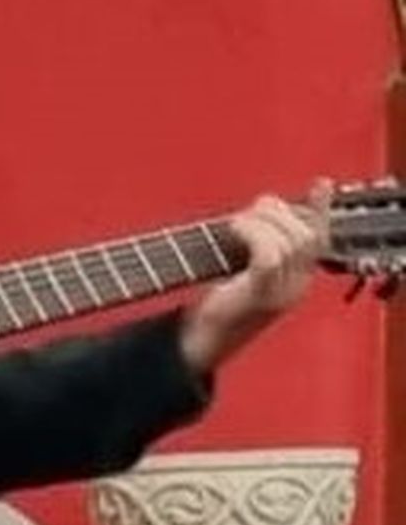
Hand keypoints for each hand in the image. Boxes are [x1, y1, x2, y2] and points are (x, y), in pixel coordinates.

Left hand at [178, 180, 331, 373]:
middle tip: (245, 215)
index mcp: (298, 277)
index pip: (320, 237)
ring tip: (235, 225)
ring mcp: (282, 292)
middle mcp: (297, 286)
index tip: (322, 184)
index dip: (321, 209)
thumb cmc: (218, 299)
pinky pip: (270, 256)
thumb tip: (262, 207)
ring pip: (291, 241)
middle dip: (278, 211)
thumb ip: (257, 239)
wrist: (202, 340)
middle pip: (307, 234)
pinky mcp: (261, 296)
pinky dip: (253, 234)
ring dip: (261, 221)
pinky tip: (233, 229)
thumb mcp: (242, 264)